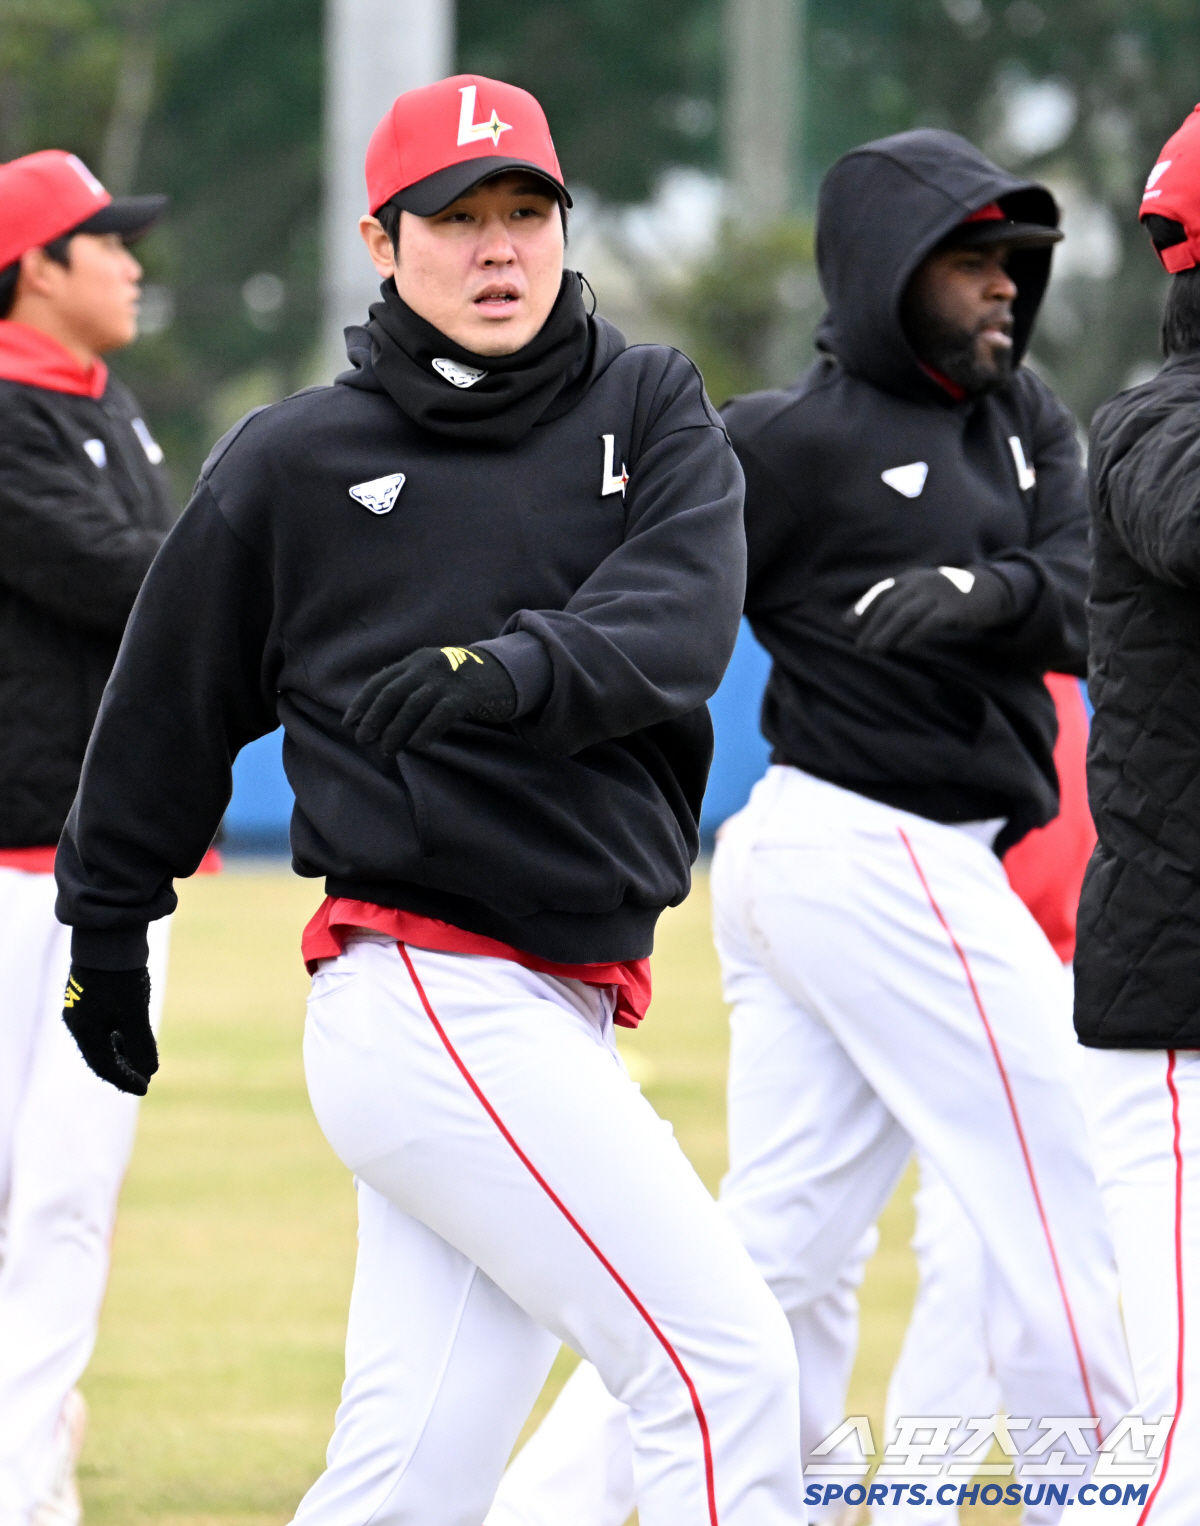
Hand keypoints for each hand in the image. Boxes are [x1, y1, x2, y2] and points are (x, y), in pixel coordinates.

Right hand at [62, 965, 156, 1094]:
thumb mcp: (135, 1014)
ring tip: (141, 1059)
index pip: (104, 1067)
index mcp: (85, 1031)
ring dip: (121, 1051)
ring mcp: (83, 1007)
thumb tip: (150, 1070)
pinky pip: (103, 1024)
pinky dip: (118, 1034)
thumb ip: (141, 1044)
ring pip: (101, 1039)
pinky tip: (133, 1033)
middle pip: (100, 1055)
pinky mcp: (90, 994)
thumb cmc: (120, 978)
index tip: (145, 1088)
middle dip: (122, 1069)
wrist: (107, 937)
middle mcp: (78, 1022)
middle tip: (142, 1078)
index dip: (125, 1080)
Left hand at [345, 645, 517, 753]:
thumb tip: (376, 716)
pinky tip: (417, 746)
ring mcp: (447, 679)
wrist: (504, 671)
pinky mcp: (466, 694)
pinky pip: (441, 714)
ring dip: (396, 730)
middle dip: (374, 718)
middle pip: (392, 693)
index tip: (349, 723)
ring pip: (413, 705)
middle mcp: (428, 666)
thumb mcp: (433, 674)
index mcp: (416, 660)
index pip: (380, 681)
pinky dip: (426, 730)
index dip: (362, 703)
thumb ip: (409, 685)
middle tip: (363, 740)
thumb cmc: (462, 680)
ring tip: (386, 750)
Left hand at [847, 566, 1013, 653]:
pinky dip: (914, 635)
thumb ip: (900, 601)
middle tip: (860, 647)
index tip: (847, 625)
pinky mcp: (953, 608)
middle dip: (871, 627)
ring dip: (886, 633)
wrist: (988, 590)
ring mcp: (938, 594)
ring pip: (905, 614)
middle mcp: (921, 582)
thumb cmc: (948, 597)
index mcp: (911, 578)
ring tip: (874, 651)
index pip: (881, 591)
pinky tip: (902, 647)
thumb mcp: (922, 592)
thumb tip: (871, 621)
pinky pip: (929, 622)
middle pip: (890, 605)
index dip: (863, 607)